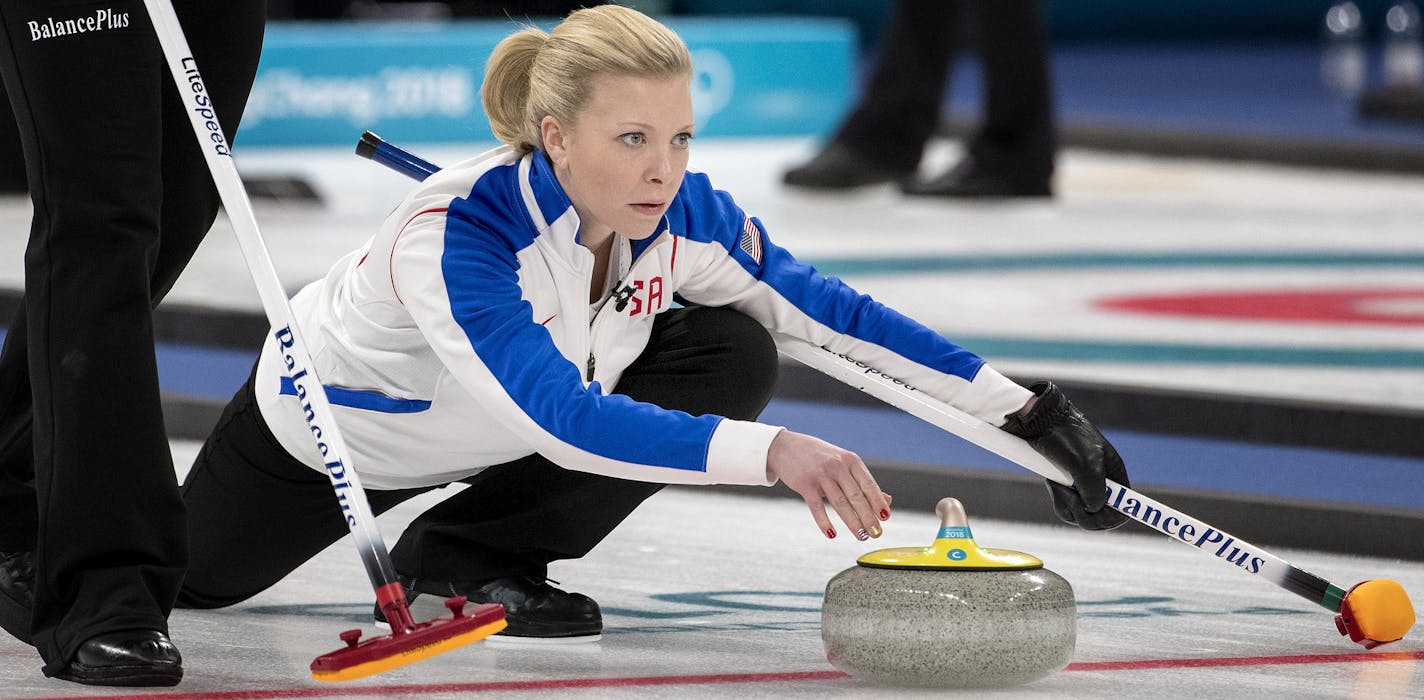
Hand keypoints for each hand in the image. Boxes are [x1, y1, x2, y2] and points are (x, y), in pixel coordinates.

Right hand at [766, 430, 891, 539]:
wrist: (786, 447)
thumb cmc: (820, 458)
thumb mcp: (843, 463)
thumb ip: (863, 482)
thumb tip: (886, 501)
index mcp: (851, 460)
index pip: (869, 484)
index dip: (878, 502)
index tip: (886, 518)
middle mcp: (837, 466)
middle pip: (856, 496)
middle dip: (868, 517)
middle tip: (876, 533)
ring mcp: (821, 475)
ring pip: (840, 503)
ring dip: (852, 522)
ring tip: (861, 536)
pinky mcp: (805, 484)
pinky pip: (817, 507)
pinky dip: (824, 522)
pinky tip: (832, 534)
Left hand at [1001, 381, 1130, 530]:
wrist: (1039, 422)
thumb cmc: (1066, 436)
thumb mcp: (1084, 461)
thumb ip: (1094, 488)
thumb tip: (1093, 509)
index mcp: (1115, 475)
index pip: (1125, 509)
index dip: (1112, 517)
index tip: (1093, 511)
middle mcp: (1102, 483)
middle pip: (1101, 517)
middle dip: (1084, 512)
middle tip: (1069, 494)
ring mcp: (1083, 485)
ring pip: (1080, 515)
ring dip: (1067, 504)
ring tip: (1057, 483)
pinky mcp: (1066, 486)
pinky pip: (1065, 506)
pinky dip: (1058, 499)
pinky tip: (1051, 482)